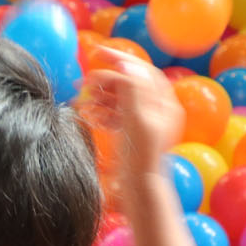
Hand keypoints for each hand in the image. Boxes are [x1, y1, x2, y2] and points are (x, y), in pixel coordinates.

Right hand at [86, 47, 183, 172]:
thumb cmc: (141, 157)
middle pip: (129, 85)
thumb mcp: (137, 120)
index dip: (122, 59)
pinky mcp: (130, 135)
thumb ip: (133, 90)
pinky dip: (100, 112)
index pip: (143, 71)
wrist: (139, 191)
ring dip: (99, 97)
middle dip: (105, 81)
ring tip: (81, 99)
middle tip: (83, 83)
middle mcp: (156, 111)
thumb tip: (127, 65)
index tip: (99, 54)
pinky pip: (115, 115)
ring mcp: (143, 123)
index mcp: (164, 104)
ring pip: (119, 100)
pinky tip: (87, 114)